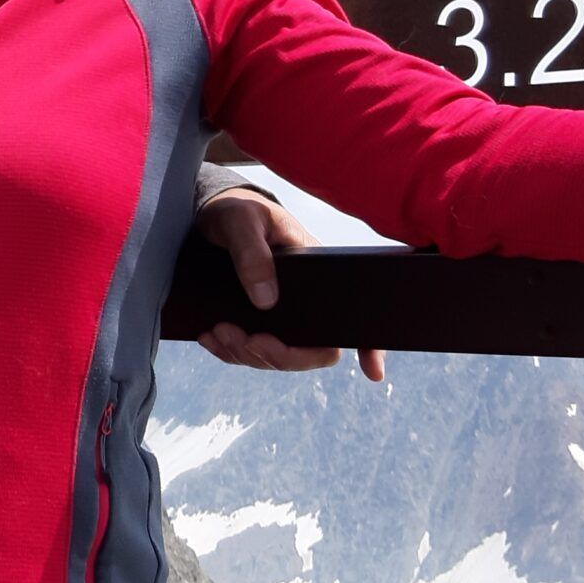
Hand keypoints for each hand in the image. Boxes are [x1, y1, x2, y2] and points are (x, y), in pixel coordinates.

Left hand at [193, 185, 385, 381]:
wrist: (212, 212)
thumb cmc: (238, 209)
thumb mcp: (242, 220)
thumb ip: (252, 253)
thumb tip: (266, 300)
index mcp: (317, 273)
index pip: (351, 315)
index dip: (369, 346)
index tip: (374, 373)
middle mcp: (305, 300)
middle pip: (310, 350)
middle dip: (279, 357)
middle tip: (244, 341)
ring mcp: (281, 313)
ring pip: (276, 357)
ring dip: (248, 355)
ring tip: (218, 334)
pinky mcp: (254, 320)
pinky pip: (250, 351)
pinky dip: (230, 352)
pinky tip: (209, 338)